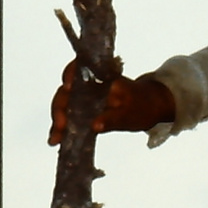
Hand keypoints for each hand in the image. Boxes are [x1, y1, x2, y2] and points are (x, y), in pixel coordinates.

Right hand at [48, 61, 176, 145]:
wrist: (153, 106)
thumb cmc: (144, 106)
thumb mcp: (130, 115)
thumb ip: (112, 119)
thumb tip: (94, 125)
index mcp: (103, 80)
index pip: (79, 69)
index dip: (69, 74)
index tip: (67, 87)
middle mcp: (91, 85)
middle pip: (67, 92)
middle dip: (59, 110)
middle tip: (57, 131)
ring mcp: (87, 95)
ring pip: (66, 103)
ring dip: (59, 119)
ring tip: (55, 138)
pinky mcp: (86, 106)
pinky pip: (71, 112)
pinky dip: (64, 123)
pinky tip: (58, 137)